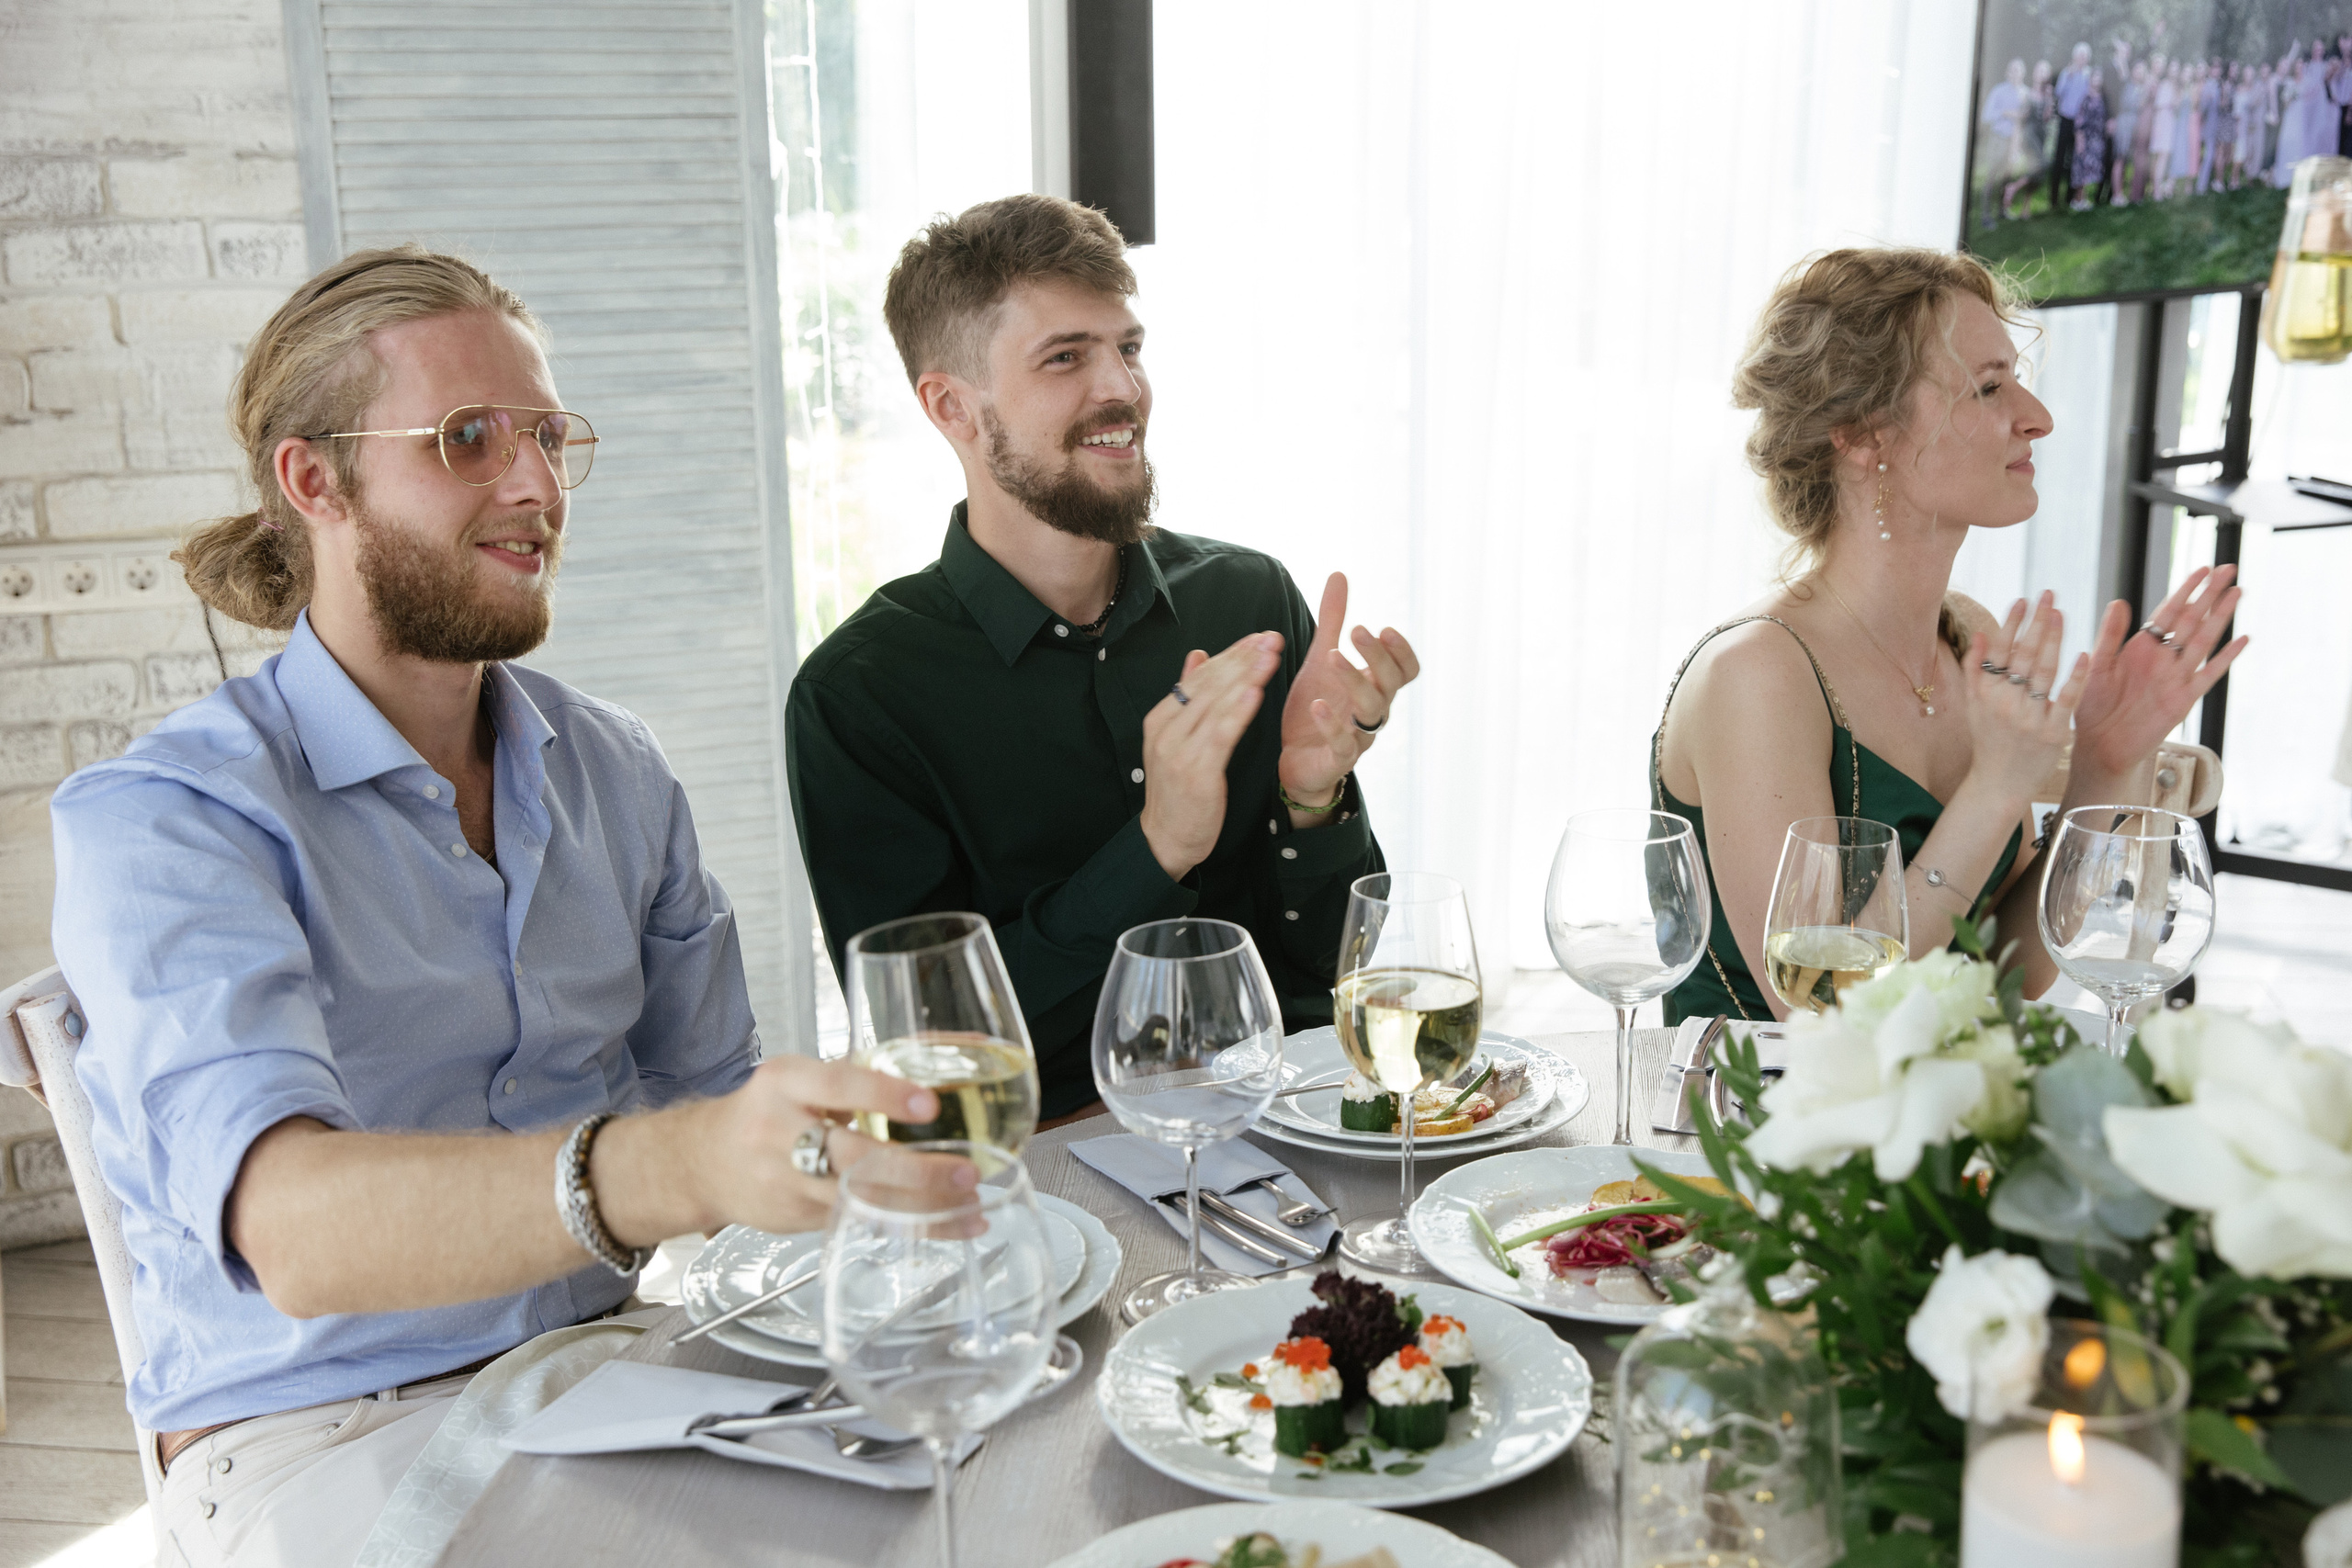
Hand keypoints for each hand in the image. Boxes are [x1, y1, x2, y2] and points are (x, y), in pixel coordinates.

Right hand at [678, 1058, 973, 1237]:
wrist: (701, 1163)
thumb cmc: (762, 1112)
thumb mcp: (794, 1078)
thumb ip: (851, 1076)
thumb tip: (928, 1063)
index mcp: (785, 1084)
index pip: (837, 1086)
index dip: (884, 1096)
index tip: (930, 1105)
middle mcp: (781, 1133)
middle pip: (851, 1158)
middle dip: (915, 1171)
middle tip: (967, 1172)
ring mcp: (787, 1183)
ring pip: (860, 1201)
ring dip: (921, 1210)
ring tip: (970, 1207)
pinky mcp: (797, 1218)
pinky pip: (858, 1223)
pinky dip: (905, 1227)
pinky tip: (945, 1227)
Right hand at [1139, 631, 1282, 879]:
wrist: (1166, 839)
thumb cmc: (1178, 791)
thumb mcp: (1176, 740)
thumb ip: (1187, 697)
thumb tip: (1198, 655)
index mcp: (1161, 718)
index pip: (1200, 677)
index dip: (1231, 654)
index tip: (1258, 637)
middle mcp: (1167, 729)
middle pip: (1210, 684)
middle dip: (1243, 658)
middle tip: (1273, 637)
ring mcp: (1179, 750)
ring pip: (1217, 704)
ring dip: (1247, 676)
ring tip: (1272, 655)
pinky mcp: (1197, 771)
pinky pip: (1221, 734)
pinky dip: (1239, 711)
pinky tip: (1256, 692)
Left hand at [1278, 573, 1420, 802]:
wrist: (1296, 762)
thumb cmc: (1316, 707)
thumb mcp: (1321, 659)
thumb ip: (1331, 620)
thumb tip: (1339, 573)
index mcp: (1375, 687)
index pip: (1406, 670)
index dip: (1401, 651)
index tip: (1384, 629)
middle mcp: (1373, 711)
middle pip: (1390, 684)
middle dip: (1378, 657)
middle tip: (1358, 630)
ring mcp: (1359, 736)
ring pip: (1371, 710)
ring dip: (1354, 681)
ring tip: (1331, 656)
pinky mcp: (1338, 759)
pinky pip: (1344, 744)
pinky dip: (1333, 724)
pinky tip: (1317, 704)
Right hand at [1962, 593, 2089, 804]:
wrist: (1998, 785)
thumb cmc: (1989, 741)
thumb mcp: (1973, 706)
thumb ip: (1974, 670)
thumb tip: (1982, 633)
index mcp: (1984, 693)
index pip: (1999, 650)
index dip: (2012, 623)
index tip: (2024, 599)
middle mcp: (2003, 703)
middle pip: (2022, 655)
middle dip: (2036, 622)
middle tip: (2049, 595)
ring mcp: (2028, 718)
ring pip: (2042, 672)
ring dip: (2053, 639)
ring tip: (2061, 614)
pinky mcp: (2052, 734)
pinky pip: (2065, 700)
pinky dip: (2074, 677)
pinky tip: (2082, 655)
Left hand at [2071, 566, 2246, 785]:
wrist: (2099, 744)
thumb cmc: (2092, 705)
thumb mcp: (2097, 666)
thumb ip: (2110, 635)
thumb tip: (2119, 601)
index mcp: (2140, 647)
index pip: (2168, 612)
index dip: (2185, 590)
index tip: (2202, 568)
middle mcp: (2163, 658)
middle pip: (2192, 620)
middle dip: (2210, 594)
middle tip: (2229, 568)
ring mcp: (2177, 677)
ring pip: (2204, 640)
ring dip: (2221, 617)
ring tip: (2237, 592)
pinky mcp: (2185, 699)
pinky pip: (2209, 674)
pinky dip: (2226, 658)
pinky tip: (2242, 639)